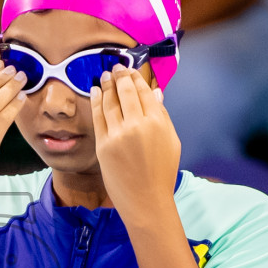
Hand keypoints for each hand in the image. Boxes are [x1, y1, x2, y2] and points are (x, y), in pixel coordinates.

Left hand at [90, 66, 180, 223]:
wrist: (146, 200)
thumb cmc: (162, 173)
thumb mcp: (171, 142)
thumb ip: (162, 115)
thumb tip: (155, 92)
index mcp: (157, 122)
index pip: (144, 91)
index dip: (135, 77)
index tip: (130, 70)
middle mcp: (137, 124)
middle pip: (125, 92)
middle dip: (120, 76)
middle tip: (115, 67)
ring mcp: (118, 134)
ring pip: (110, 102)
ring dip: (107, 85)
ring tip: (105, 75)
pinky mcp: (103, 145)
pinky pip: (98, 117)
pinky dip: (96, 101)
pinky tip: (96, 91)